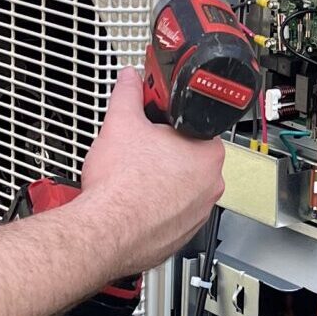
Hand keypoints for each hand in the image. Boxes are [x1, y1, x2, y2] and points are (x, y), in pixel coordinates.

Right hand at [79, 67, 226, 274]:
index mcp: (207, 153)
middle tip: (137, 152)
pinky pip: (170, 214)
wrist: (105, 231)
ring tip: (133, 178)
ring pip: (180, 188)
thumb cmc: (120, 185)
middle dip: (163, 153)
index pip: (194, 128)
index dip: (169, 123)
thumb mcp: (120, 123)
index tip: (153, 124)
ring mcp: (198, 214)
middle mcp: (211, 185)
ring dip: (160, 182)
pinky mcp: (181, 235)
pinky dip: (155, 208)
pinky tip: (133, 202)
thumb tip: (129, 79)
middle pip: (187, 159)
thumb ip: (128, 94)